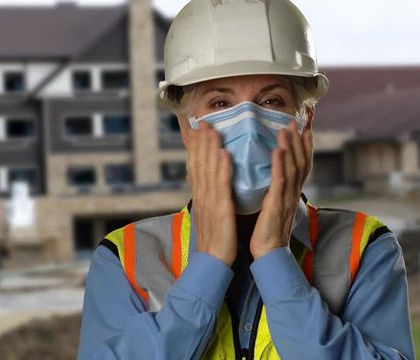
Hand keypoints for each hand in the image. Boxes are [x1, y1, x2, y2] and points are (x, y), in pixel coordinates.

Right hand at [186, 121, 236, 265]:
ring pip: (208, 169)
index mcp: (201, 196)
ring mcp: (210, 201)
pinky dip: (222, 167)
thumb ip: (208, 197)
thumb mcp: (209, 214)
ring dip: (210, 148)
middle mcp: (202, 195)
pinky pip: (221, 185)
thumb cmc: (215, 239)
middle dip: (200, 142)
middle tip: (202, 122)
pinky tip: (224, 153)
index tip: (196, 130)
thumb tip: (207, 184)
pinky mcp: (220, 209)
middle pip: (199, 164)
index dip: (195, 148)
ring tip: (212, 130)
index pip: (195, 167)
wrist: (212, 261)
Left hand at [250, 120, 312, 258]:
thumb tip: (271, 177)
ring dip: (291, 146)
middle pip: (301, 162)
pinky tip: (278, 150)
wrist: (269, 253)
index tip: (305, 130)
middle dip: (300, 140)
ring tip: (287, 129)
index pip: (303, 166)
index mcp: (292, 193)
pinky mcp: (277, 204)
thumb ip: (275, 191)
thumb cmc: (268, 232)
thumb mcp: (274, 206)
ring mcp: (287, 198)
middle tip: (298, 121)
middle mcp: (293, 193)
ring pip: (293, 168)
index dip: (305, 147)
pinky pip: (280, 181)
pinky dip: (280, 165)